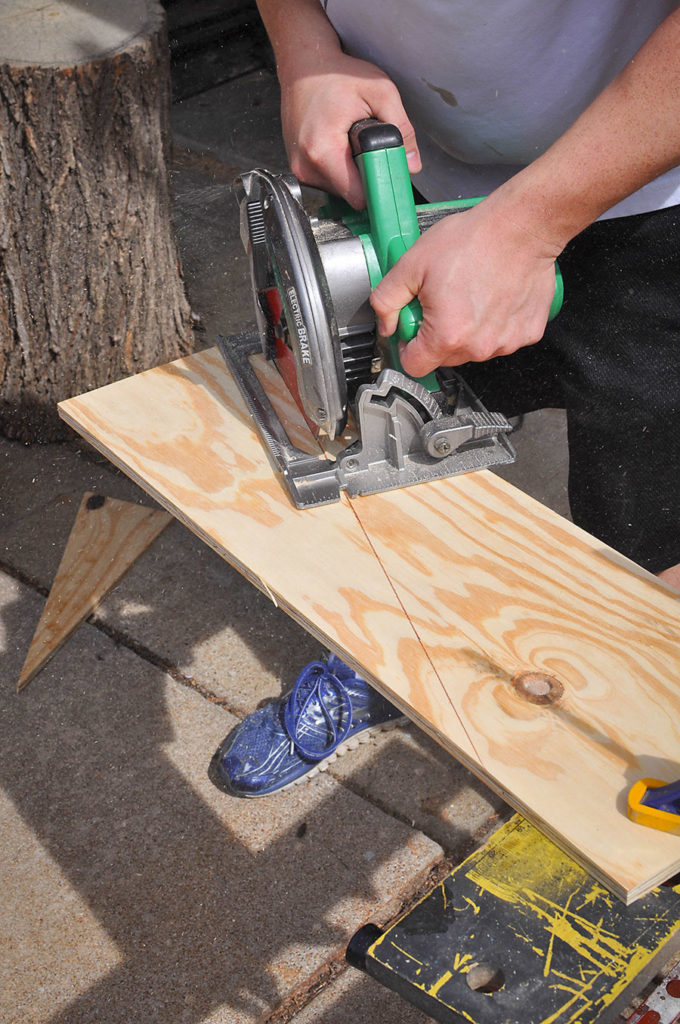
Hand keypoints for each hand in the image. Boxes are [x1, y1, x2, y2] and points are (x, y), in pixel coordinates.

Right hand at [279, 51, 420, 207]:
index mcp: (323, 151)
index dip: (379, 187)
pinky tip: (340, 145)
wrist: (304, 67)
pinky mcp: (300, 168)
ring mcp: (300, 169)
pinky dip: (341, 168)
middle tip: (368, 146)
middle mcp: (306, 166)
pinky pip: (330, 181)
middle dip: (366, 175)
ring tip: (351, 141)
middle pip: (351, 195)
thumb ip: (402, 128)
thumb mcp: (380, 92)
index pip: (359, 196)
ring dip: (354, 171)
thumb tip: (411, 163)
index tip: (387, 174)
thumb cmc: (336, 75)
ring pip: (341, 190)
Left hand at [370, 192, 561, 374]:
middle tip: (443, 301)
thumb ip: (386, 300)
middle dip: (437, 335)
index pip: (414, 366)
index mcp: (447, 336)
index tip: (413, 328)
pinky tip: (493, 297)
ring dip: (466, 330)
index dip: (407, 347)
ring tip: (470, 294)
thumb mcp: (412, 264)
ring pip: (473, 349)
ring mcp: (506, 343)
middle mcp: (479, 347)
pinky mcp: (527, 333)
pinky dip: (494, 323)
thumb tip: (385, 324)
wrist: (522, 226)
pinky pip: (501, 339)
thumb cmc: (474, 240)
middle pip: (444, 358)